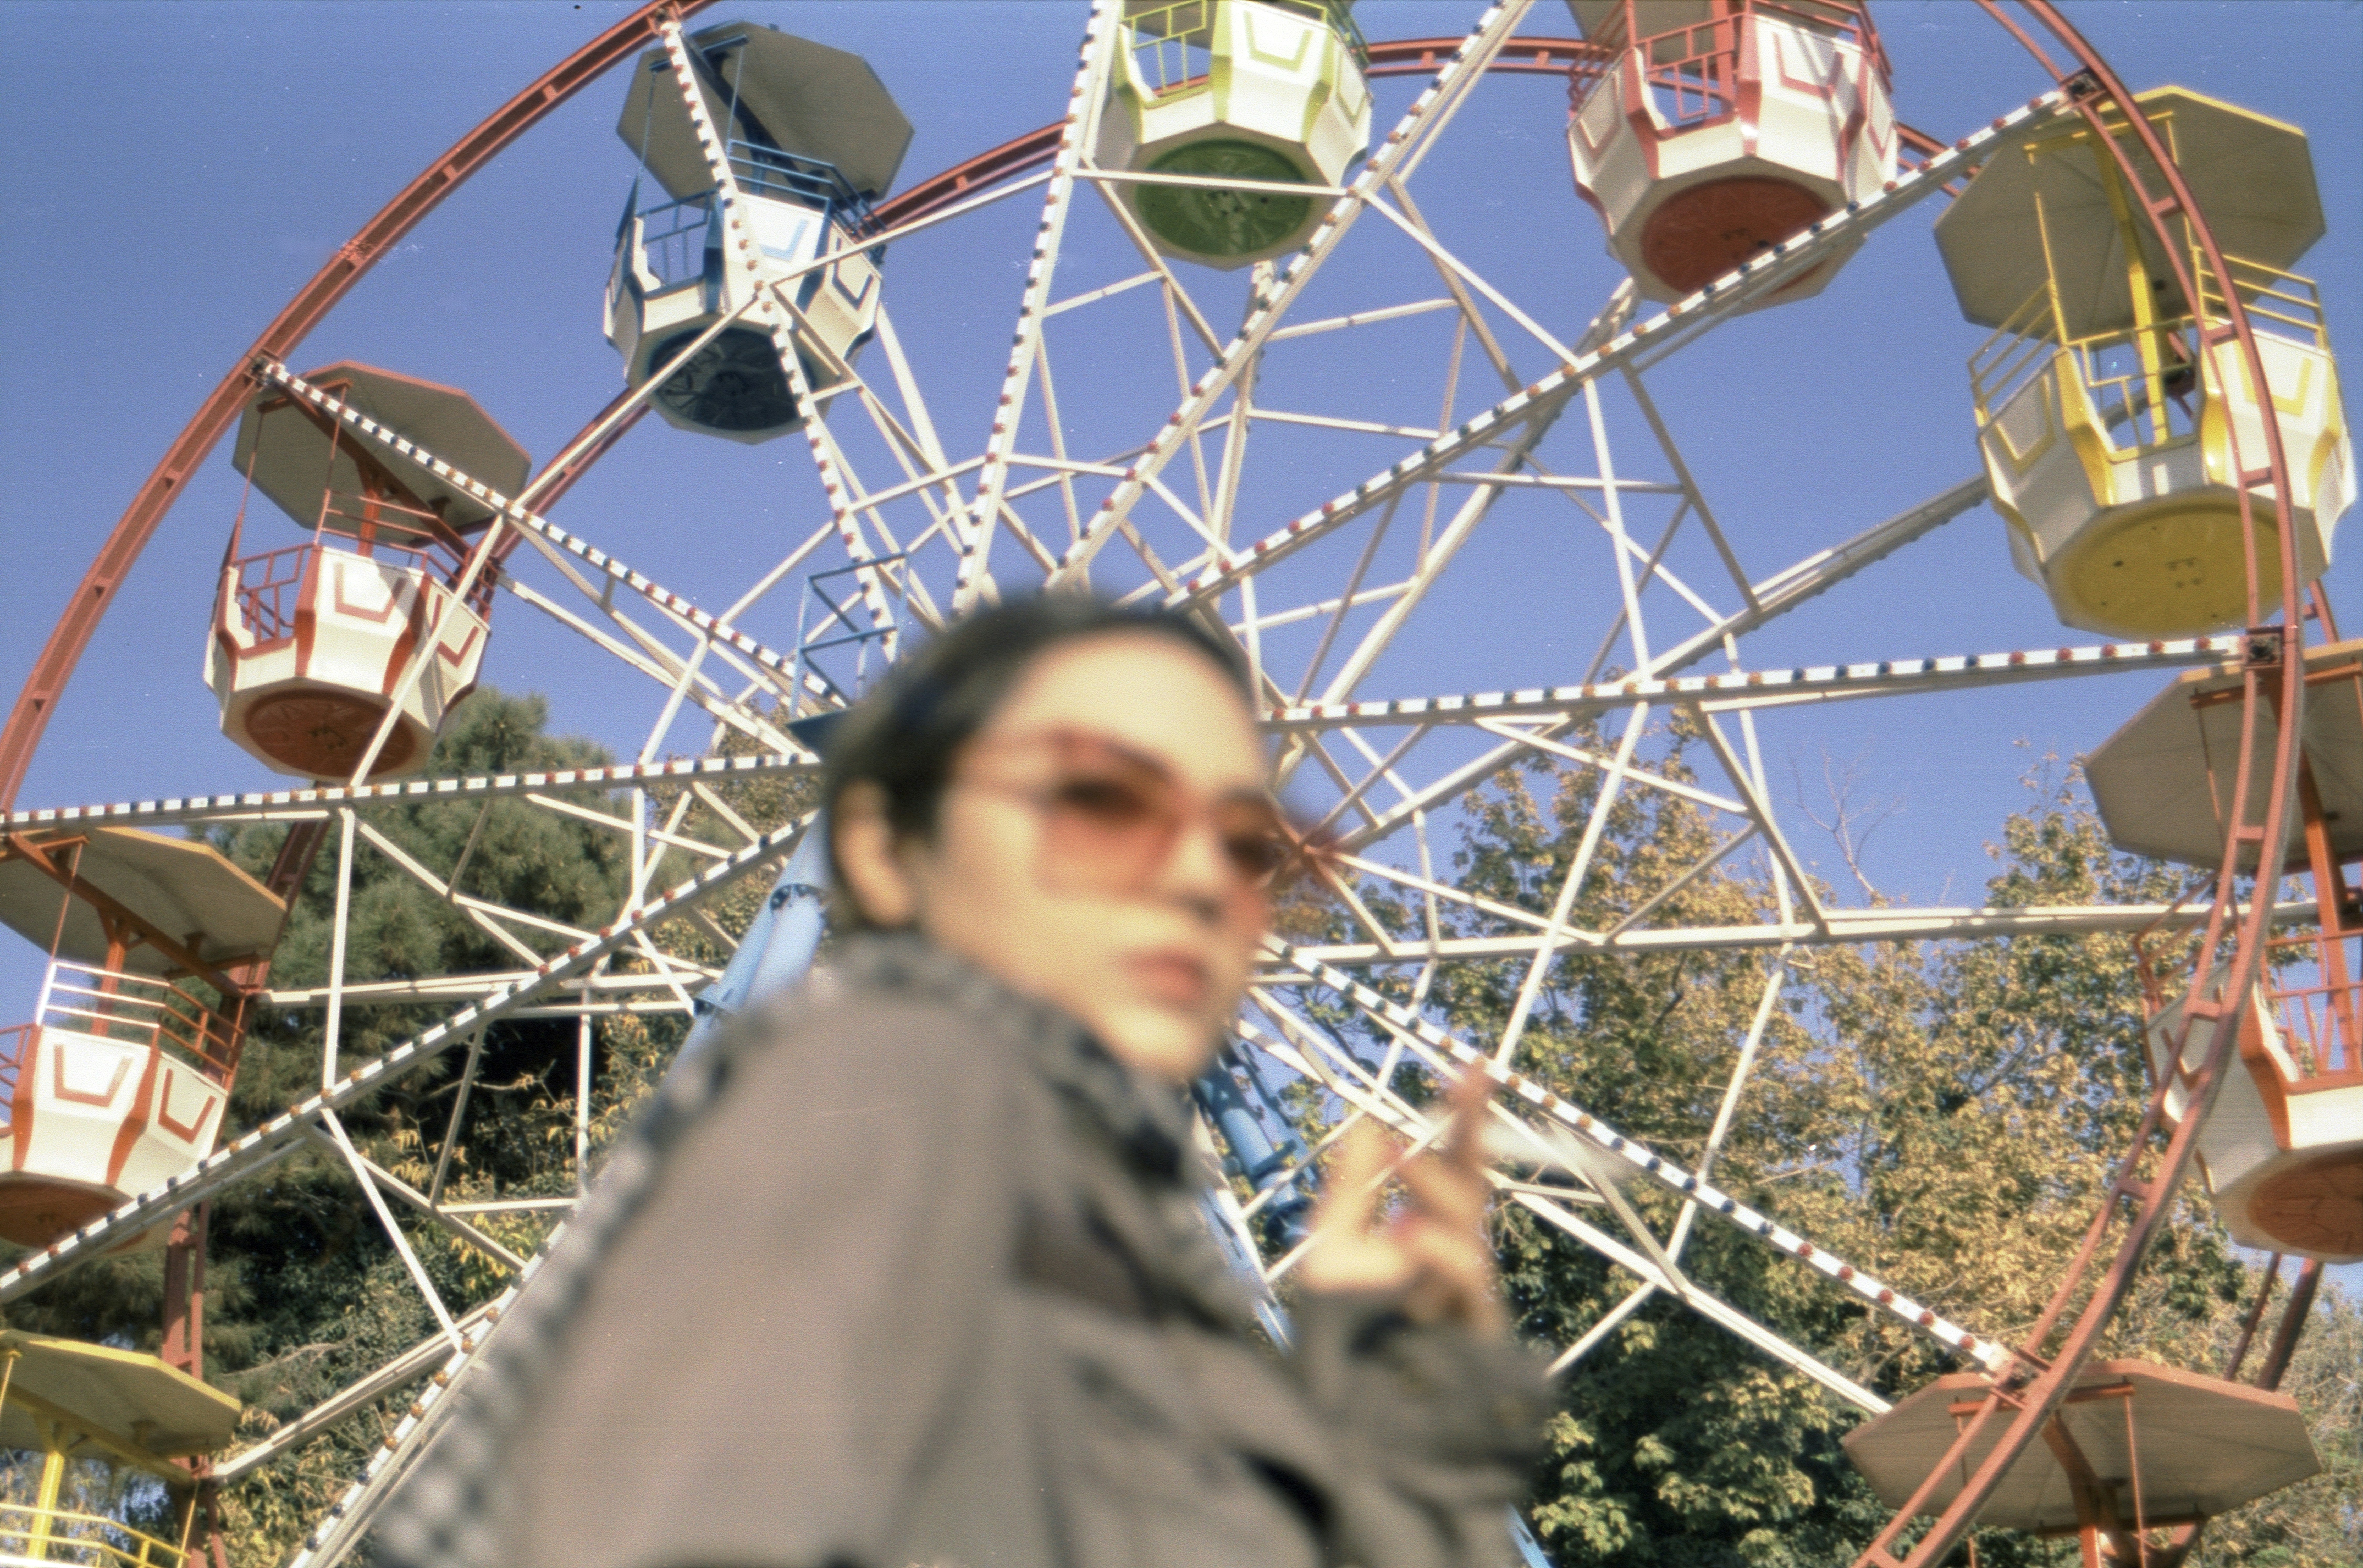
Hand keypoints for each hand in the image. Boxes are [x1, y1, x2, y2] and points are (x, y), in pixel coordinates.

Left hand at [1298, 1070, 1506, 1337]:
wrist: (1342, 1415)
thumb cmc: (1343, 1333)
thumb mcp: (1333, 1248)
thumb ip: (1348, 1190)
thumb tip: (1363, 1120)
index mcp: (1432, 1236)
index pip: (1455, 1168)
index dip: (1465, 1119)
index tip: (1472, 1065)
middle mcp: (1457, 1265)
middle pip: (1473, 1194)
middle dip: (1466, 1137)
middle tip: (1455, 1086)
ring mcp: (1465, 1303)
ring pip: (1469, 1239)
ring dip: (1433, 1194)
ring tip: (1398, 1156)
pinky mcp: (1467, 1340)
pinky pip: (1464, 1292)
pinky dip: (1435, 1257)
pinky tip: (1404, 1231)